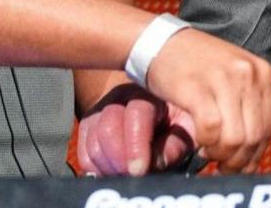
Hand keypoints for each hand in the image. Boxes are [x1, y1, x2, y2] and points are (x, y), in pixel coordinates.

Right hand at [77, 83, 195, 176]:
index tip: (139, 170)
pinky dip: (96, 167)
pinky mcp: (89, 125)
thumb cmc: (177, 122)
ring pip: (93, 141)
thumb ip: (176, 144)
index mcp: (149, 93)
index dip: (136, 145)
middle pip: (107, 127)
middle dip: (118, 158)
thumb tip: (156, 162)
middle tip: (131, 175)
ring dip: (108, 166)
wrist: (160, 112)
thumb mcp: (186, 129)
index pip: (136, 114)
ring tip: (125, 175)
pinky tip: (113, 172)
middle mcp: (120, 97)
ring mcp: (101, 109)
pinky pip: (84, 151)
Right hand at [145, 28, 270, 173]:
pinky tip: (200, 144)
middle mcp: (248, 73)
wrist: (159, 42)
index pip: (268, 127)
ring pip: (235, 138)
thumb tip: (253, 156)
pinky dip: (206, 143)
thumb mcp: (232, 77)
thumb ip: (247, 107)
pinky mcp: (197, 88)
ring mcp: (223, 79)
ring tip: (209, 153)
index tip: (240, 166)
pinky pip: (210, 130)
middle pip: (254, 136)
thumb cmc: (195, 66)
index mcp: (262, 72)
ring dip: (222, 155)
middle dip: (238, 161)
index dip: (255, 155)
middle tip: (223, 166)